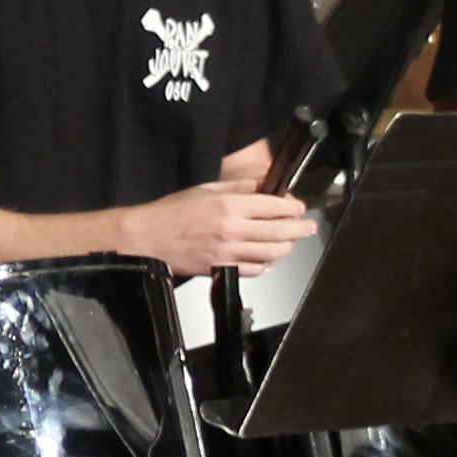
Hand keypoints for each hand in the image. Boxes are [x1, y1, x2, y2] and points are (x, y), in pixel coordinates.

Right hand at [122, 180, 316, 277]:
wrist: (148, 238)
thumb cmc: (172, 212)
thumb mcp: (207, 190)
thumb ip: (239, 188)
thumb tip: (264, 186)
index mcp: (229, 205)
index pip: (274, 206)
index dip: (292, 207)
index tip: (299, 207)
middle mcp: (231, 230)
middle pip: (279, 231)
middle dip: (299, 229)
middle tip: (308, 226)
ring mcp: (227, 252)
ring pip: (271, 253)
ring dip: (287, 247)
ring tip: (292, 242)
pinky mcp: (221, 269)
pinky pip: (254, 270)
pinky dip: (266, 264)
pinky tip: (269, 258)